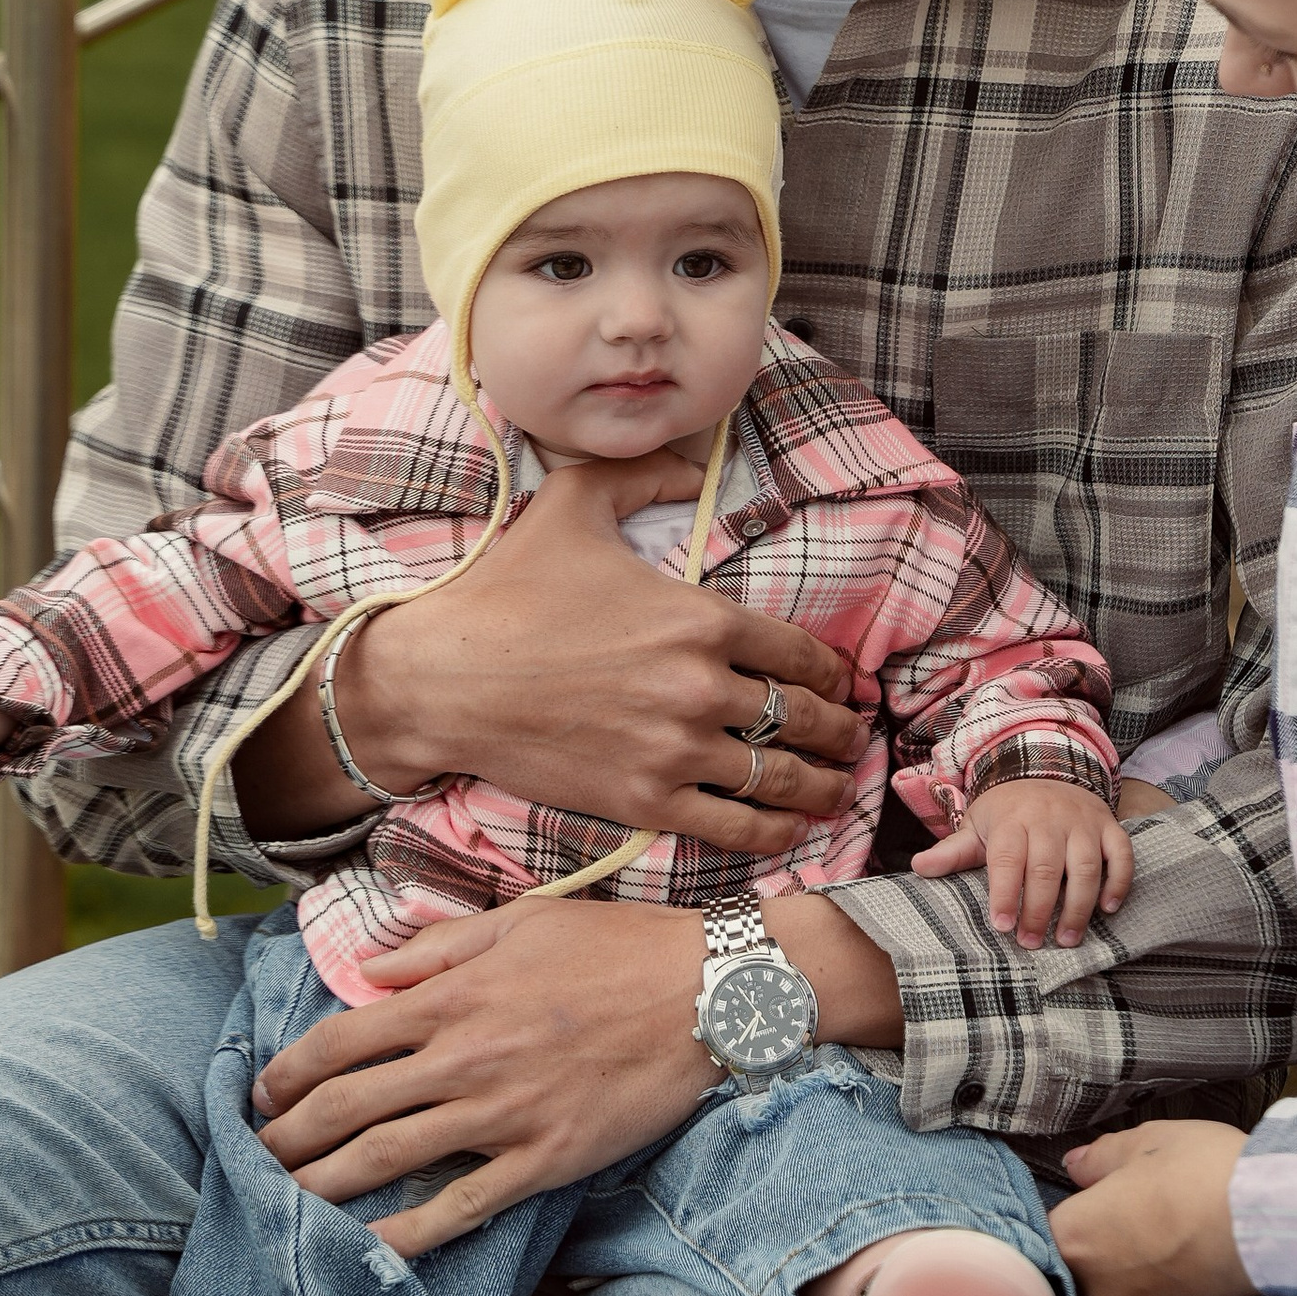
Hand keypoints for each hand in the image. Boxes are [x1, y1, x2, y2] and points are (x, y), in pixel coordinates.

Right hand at [236, 455, 864, 854]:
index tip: (843, 682)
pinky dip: (774, 830)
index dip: (833, 671)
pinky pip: (732, 823)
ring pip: (778, 776)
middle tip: (852, 736)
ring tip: (836, 789)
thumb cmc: (509, 591)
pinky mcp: (644, 800)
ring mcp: (674, 750)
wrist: (443, 679)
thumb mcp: (577, 503)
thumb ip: (646, 475)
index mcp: (699, 617)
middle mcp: (700, 687)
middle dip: (839, 730)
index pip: (800, 652)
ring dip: (821, 785)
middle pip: (803, 717)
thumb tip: (695, 465)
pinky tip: (791, 828)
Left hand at [250, 888, 722, 1259]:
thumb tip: (370, 971)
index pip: (338, 1042)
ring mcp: (499, 1114)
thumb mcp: (521, 921)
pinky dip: (405, 1236)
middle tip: (255, 1161)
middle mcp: (462, 1057)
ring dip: (322, 1187)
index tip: (260, 1095)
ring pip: (385, 1161)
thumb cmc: (616, 947)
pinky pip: (458, 1208)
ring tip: (283, 1206)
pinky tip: (368, 1252)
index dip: (285, 1075)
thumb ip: (437, 947)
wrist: (705, 991)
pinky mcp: (541, 1160)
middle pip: (344, 1109)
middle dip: (285, 1141)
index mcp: (451, 996)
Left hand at [912, 777, 1133, 950]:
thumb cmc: (1008, 811)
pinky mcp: (1109, 827)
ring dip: (1078, 906)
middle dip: (1039, 910)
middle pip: (1046, 868)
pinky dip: (1118, 882)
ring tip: (1067, 939)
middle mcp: (1050, 819)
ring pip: (1085, 866)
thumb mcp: (978, 825)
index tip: (1003, 926)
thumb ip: (953, 851)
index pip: (1008, 859)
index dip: (1006, 894)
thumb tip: (918, 867)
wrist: (1047, 767)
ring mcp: (1083, 822)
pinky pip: (1121, 854)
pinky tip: (1107, 909)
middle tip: (1031, 943)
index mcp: (1013, 820)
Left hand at [1054, 1120, 1257, 1295]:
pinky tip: (1189, 1267)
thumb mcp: (1153, 1142)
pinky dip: (1161, 1295)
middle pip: (1075, 1267)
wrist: (1280, 1227)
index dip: (1065, 1211)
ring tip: (1169, 1238)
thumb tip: (1076, 1166)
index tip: (1087, 1200)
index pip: (1040, 1230)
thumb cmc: (1209, 1174)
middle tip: (1134, 1212)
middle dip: (1097, 1243)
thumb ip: (1102, 1157)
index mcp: (1077, 1237)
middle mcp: (1096, 1291)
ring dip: (1129, 1272)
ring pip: (1113, 1294)